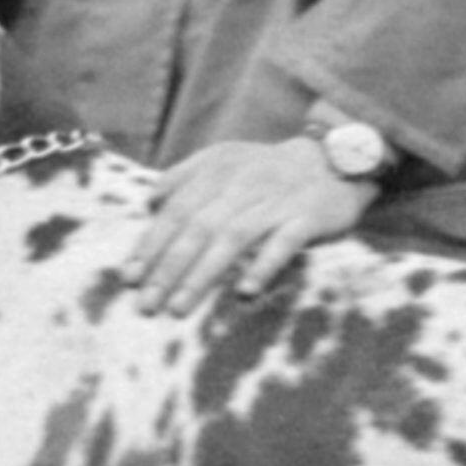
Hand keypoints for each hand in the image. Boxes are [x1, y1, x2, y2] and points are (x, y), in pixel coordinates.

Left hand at [129, 130, 369, 302]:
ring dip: (203, 275)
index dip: (151, 244)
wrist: (336, 158)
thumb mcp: (224, 159)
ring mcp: (275, 201)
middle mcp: (241, 184)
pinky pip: (283, 243)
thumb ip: (185, 176)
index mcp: (216, 171)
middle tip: (147, 304)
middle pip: (197, 228)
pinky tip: (243, 292)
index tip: (129, 278)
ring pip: (232, 238)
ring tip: (179, 307)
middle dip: (167, 269)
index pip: (175, 210)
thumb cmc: (269, 170)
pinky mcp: (308, 217)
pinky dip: (263, 266)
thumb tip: (149, 201)